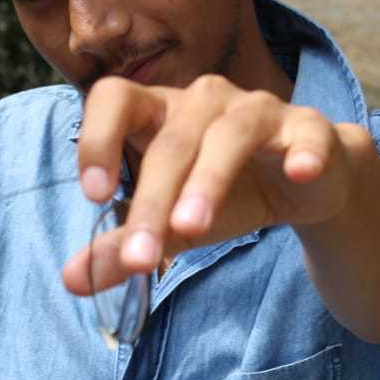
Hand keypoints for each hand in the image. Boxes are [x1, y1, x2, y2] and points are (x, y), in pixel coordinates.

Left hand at [61, 74, 369, 293]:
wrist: (305, 181)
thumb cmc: (225, 192)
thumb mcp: (170, 224)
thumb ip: (122, 247)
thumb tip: (71, 281)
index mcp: (159, 113)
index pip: (114, 98)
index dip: (97, 139)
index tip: (94, 195)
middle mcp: (204, 100)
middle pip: (171, 140)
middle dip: (153, 200)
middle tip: (141, 257)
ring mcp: (257, 109)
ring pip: (228, 134)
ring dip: (208, 181)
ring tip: (193, 229)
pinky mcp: (307, 128)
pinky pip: (306, 134)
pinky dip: (303, 152)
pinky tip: (300, 173)